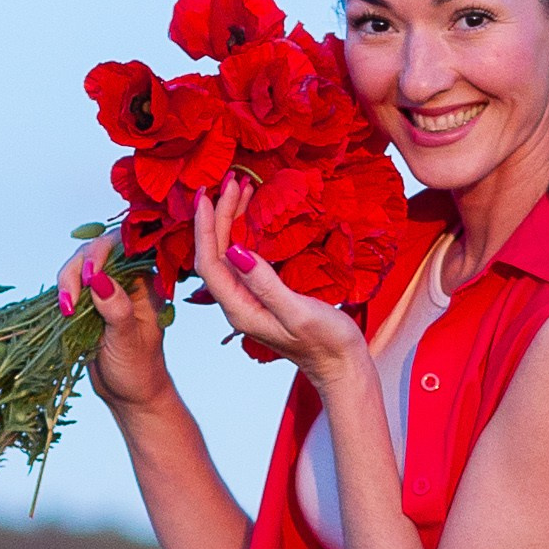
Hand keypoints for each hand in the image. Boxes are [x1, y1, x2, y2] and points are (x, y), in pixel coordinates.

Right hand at [54, 232, 172, 414]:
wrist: (129, 394)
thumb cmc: (138, 370)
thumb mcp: (129, 342)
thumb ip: (117, 310)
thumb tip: (99, 280)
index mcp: (148, 281)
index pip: (127, 247)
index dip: (104, 251)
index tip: (89, 276)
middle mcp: (128, 279)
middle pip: (98, 249)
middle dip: (78, 267)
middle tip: (69, 299)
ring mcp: (107, 287)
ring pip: (81, 264)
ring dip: (67, 280)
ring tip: (65, 309)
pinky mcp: (89, 300)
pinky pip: (72, 283)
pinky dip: (63, 291)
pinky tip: (61, 309)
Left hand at [191, 181, 370, 389]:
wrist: (343, 367)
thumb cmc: (326, 343)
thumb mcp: (297, 312)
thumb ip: (265, 284)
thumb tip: (235, 250)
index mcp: (239, 309)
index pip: (209, 263)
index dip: (205, 227)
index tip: (208, 196)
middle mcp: (239, 303)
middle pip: (216, 253)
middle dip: (220, 215)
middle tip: (231, 180)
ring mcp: (251, 299)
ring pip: (230, 253)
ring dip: (232, 220)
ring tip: (242, 188)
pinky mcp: (265, 294)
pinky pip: (247, 258)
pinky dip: (248, 232)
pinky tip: (256, 215)